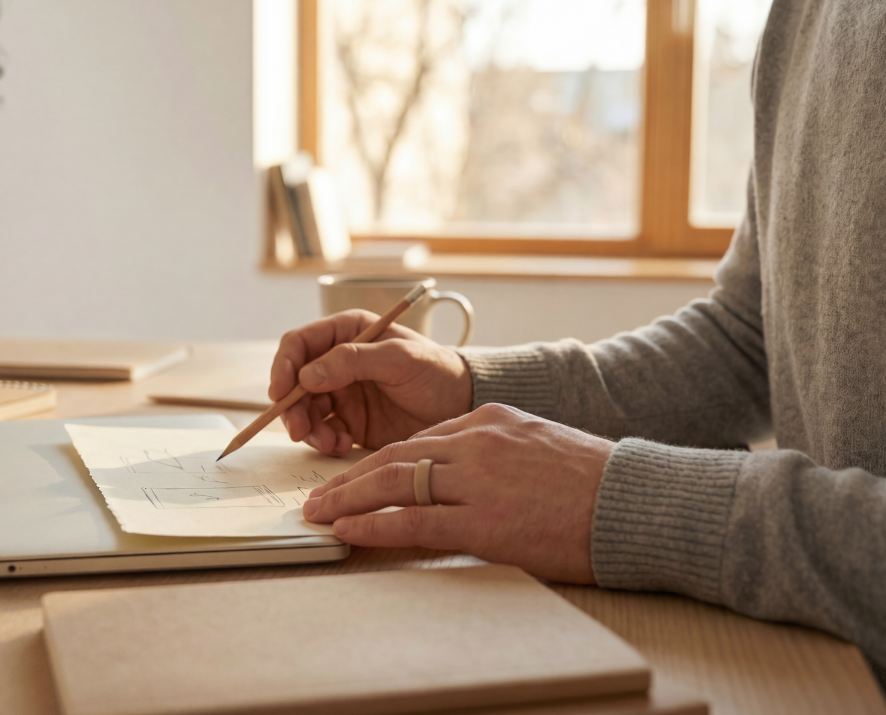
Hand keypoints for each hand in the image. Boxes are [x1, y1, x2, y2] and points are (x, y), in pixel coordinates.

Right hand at [269, 310, 472, 454]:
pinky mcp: (349, 421)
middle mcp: (337, 361)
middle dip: (292, 407)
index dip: (283, 367)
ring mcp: (341, 392)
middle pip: (294, 382)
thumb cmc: (437, 371)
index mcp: (346, 332)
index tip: (279, 393)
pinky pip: (322, 432)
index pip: (299, 344)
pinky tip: (341, 446)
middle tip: (300, 431)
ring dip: (308, 429)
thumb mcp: (400, 358)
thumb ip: (354, 360)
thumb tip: (307, 375)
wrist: (462, 406)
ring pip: (304, 410)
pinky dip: (324, 442)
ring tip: (328, 443)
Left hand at [300, 403, 613, 583]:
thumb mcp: (537, 444)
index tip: (355, 477)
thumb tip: (461, 475)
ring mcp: (476, 481)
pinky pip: (412, 522)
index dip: (378, 462)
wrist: (635, 502)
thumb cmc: (594, 480)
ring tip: (319, 514)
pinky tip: (348, 532)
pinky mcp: (483, 522)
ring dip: (348, 500)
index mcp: (488, 420)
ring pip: (394, 483)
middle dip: (350, 478)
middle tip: (318, 496)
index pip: (418, 441)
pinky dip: (373, 526)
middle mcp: (475, 443)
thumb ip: (494, 453)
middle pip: (394, 457)